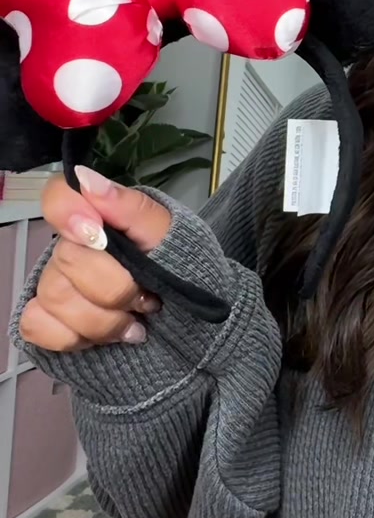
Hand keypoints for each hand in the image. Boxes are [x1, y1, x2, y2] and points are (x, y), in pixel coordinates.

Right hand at [19, 169, 171, 352]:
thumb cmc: (183, 272)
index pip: (57, 197)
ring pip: (55, 297)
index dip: (68, 213)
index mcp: (99, 218)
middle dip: (115, 288)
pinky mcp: (50, 321)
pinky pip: (37, 326)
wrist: (193, 323)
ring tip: (136, 323)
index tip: (98, 235)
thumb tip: (87, 179)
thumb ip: (132, 207)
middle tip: (146, 297)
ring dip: (104, 320)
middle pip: (66, 259)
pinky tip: (106, 338)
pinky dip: (74, 337)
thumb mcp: (173, 236)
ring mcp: (57, 284)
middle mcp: (72, 248)